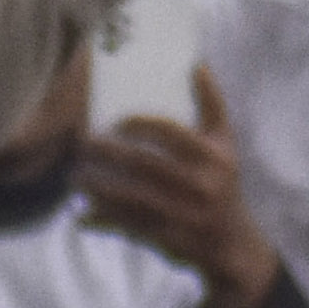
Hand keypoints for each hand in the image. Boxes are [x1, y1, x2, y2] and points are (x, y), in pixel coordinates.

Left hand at [80, 67, 283, 307]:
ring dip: (99, 188)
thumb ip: (212, 105)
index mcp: (213, 157)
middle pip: (144, 164)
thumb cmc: (222, 183)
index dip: (141, 124)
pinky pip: (128, 227)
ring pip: (131, 198)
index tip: (115, 120)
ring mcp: (183, 215)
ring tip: (76, 177)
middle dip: (109, 153)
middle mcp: (200, 186)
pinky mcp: (168, 239)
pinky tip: (82, 215)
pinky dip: (103, 221)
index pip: (172, 133)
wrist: (232, 244)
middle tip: (84, 143)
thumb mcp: (226, 144)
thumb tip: (198, 63)